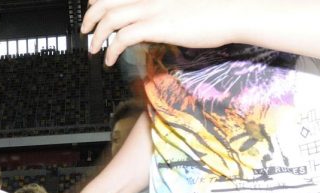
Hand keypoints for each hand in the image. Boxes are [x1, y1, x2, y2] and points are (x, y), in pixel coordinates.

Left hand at [82, 0, 233, 65]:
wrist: (233, 10)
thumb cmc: (214, 9)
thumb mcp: (181, 4)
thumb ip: (161, 8)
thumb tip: (148, 22)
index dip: (98, 2)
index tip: (93, 13)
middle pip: (104, 2)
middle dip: (89, 18)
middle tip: (85, 32)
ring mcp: (151, 8)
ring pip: (108, 19)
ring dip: (95, 36)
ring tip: (94, 49)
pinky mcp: (156, 25)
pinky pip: (121, 37)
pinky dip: (110, 49)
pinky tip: (110, 60)